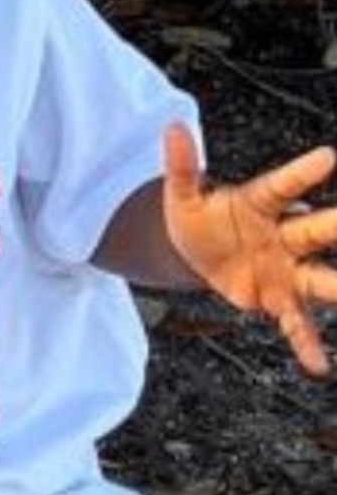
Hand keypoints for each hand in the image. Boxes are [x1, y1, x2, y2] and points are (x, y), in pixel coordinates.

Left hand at [163, 123, 336, 375]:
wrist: (199, 254)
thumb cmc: (198, 218)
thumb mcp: (181, 196)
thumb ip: (181, 168)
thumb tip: (173, 127)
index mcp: (262, 203)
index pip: (285, 187)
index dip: (303, 174)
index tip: (328, 157)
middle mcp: (284, 234)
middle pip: (316, 230)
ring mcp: (286, 269)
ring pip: (320, 279)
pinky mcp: (278, 300)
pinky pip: (297, 324)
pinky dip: (307, 344)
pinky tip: (319, 366)